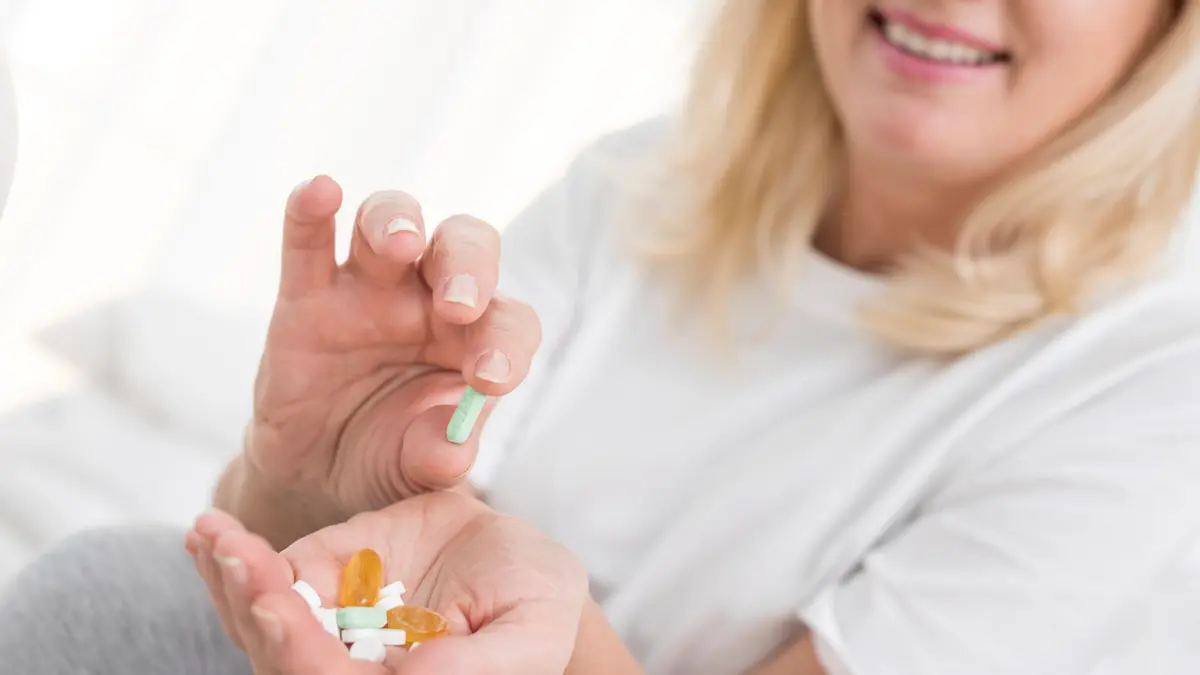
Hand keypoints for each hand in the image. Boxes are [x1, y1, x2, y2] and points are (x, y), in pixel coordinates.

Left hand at [187, 491, 586, 674]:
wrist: (523, 555)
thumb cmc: (538, 601)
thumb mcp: (531, 630)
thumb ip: (482, 665)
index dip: (302, 655)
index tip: (276, 609)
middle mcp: (351, 667)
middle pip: (282, 659)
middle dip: (254, 610)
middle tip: (234, 557)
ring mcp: (329, 628)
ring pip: (261, 623)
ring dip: (232, 582)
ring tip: (216, 537)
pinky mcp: (322, 579)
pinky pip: (268, 578)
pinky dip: (233, 559)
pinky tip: (212, 532)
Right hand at [248, 176, 540, 517]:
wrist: (321, 476)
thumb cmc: (391, 459)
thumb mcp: (417, 471)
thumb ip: (435, 458)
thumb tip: (451, 450)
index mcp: (477, 339)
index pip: (509, 321)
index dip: (507, 344)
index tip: (491, 380)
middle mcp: (429, 299)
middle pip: (462, 247)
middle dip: (467, 267)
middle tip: (459, 306)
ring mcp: (367, 290)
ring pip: (387, 222)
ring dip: (396, 221)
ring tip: (400, 243)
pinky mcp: (306, 296)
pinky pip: (308, 243)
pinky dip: (311, 212)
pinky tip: (319, 191)